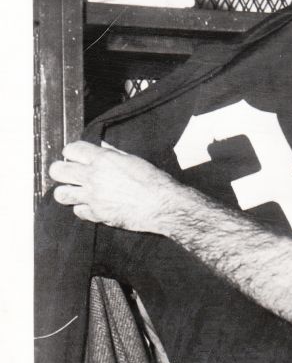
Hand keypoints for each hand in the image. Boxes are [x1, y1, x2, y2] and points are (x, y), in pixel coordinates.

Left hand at [49, 141, 183, 232]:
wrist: (163, 205)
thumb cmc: (154, 182)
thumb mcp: (134, 160)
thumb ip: (113, 154)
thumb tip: (102, 148)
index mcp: (103, 159)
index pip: (70, 150)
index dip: (71, 153)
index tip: (75, 158)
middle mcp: (93, 176)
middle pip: (57, 171)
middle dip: (60, 171)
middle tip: (69, 175)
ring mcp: (93, 197)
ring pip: (61, 194)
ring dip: (67, 192)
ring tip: (76, 193)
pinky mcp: (98, 214)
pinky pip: (78, 212)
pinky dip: (84, 209)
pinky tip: (92, 207)